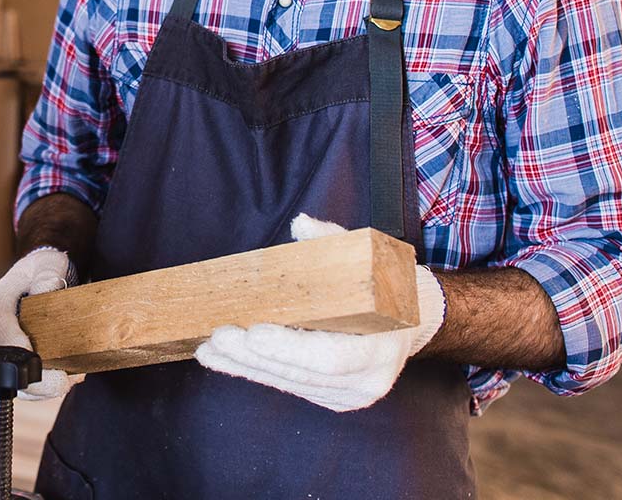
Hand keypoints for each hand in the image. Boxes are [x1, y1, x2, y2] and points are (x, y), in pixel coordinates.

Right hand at [0, 247, 73, 398]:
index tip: (34, 360)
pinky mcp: (18, 358)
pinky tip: (70, 378)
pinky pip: (27, 380)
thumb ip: (47, 275)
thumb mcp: (48, 264)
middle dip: (31, 380)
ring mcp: (6, 347)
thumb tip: (47, 291)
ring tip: (70, 382)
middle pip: (4, 362)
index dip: (14, 344)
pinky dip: (46, 385)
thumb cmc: (43, 269)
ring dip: (41, 388)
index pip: (0, 325)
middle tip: (61, 384)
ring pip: (14, 378)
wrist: (42, 275)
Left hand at [195, 214, 445, 411]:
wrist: (411, 318)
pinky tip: (223, 358)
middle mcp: (366, 381)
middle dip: (254, 357)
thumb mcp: (367, 256)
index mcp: (380, 348)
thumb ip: (333, 240)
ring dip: (245, 366)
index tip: (254, 331)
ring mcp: (348, 395)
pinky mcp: (330, 397)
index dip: (290, 347)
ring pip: (289, 383)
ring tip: (209, 347)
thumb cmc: (385, 283)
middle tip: (217, 335)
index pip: (331, 357)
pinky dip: (254, 370)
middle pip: (301, 373)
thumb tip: (300, 223)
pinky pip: (288, 384)